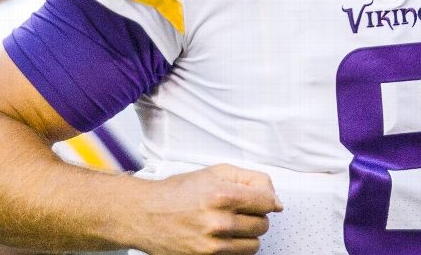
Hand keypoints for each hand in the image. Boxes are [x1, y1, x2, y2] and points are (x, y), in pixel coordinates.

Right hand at [130, 164, 281, 254]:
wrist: (144, 213)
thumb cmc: (177, 192)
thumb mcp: (215, 172)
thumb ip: (251, 180)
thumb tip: (276, 201)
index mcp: (222, 196)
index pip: (267, 202)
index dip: (266, 199)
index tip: (261, 200)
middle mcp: (218, 222)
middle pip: (262, 224)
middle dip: (255, 216)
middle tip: (238, 210)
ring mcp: (211, 246)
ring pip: (253, 245)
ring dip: (246, 235)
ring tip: (229, 224)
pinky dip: (234, 248)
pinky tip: (221, 236)